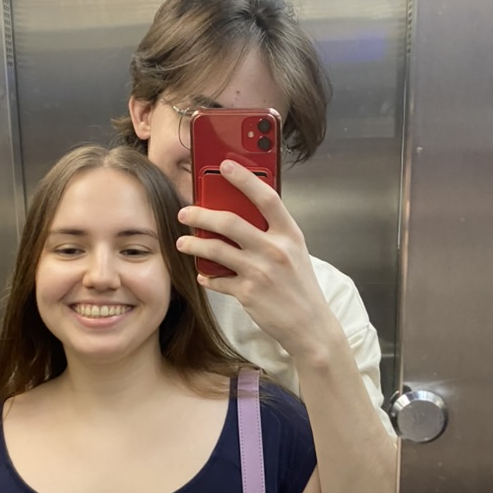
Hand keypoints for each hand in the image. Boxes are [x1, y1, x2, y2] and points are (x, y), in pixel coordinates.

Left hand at [176, 161, 331, 356]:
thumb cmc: (300, 287)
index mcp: (290, 234)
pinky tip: (203, 276)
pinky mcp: (248, 293)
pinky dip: (207, 277)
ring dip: (194, 245)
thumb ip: (273, 233)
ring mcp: (260, 272)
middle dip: (201, 215)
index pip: (266, 198)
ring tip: (182, 243)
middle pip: (230, 222)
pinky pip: (217, 280)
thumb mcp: (295, 252)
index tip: (225, 166)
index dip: (245, 179)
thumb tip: (242, 214)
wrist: (310, 326)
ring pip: (216, 250)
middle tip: (185, 213)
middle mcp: (275, 250)